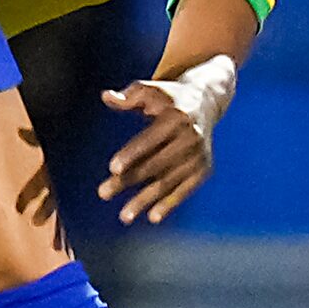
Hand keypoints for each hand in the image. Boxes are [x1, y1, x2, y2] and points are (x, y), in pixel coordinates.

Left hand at [99, 76, 217, 223]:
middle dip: (128, 180)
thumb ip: (127, 97)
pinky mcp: (204, 169)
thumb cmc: (167, 97)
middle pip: (156, 163)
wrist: (206, 101)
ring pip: (169, 181)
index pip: (151, 138)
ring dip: (146, 200)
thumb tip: (107, 96)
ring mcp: (199, 155)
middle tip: (103, 193)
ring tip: (124, 216)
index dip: (132, 153)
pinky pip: (185, 190)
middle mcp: (191, 137)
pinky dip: (170, 204)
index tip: (113, 168)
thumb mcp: (148, 90)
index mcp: (176, 116)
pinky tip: (152, 217)